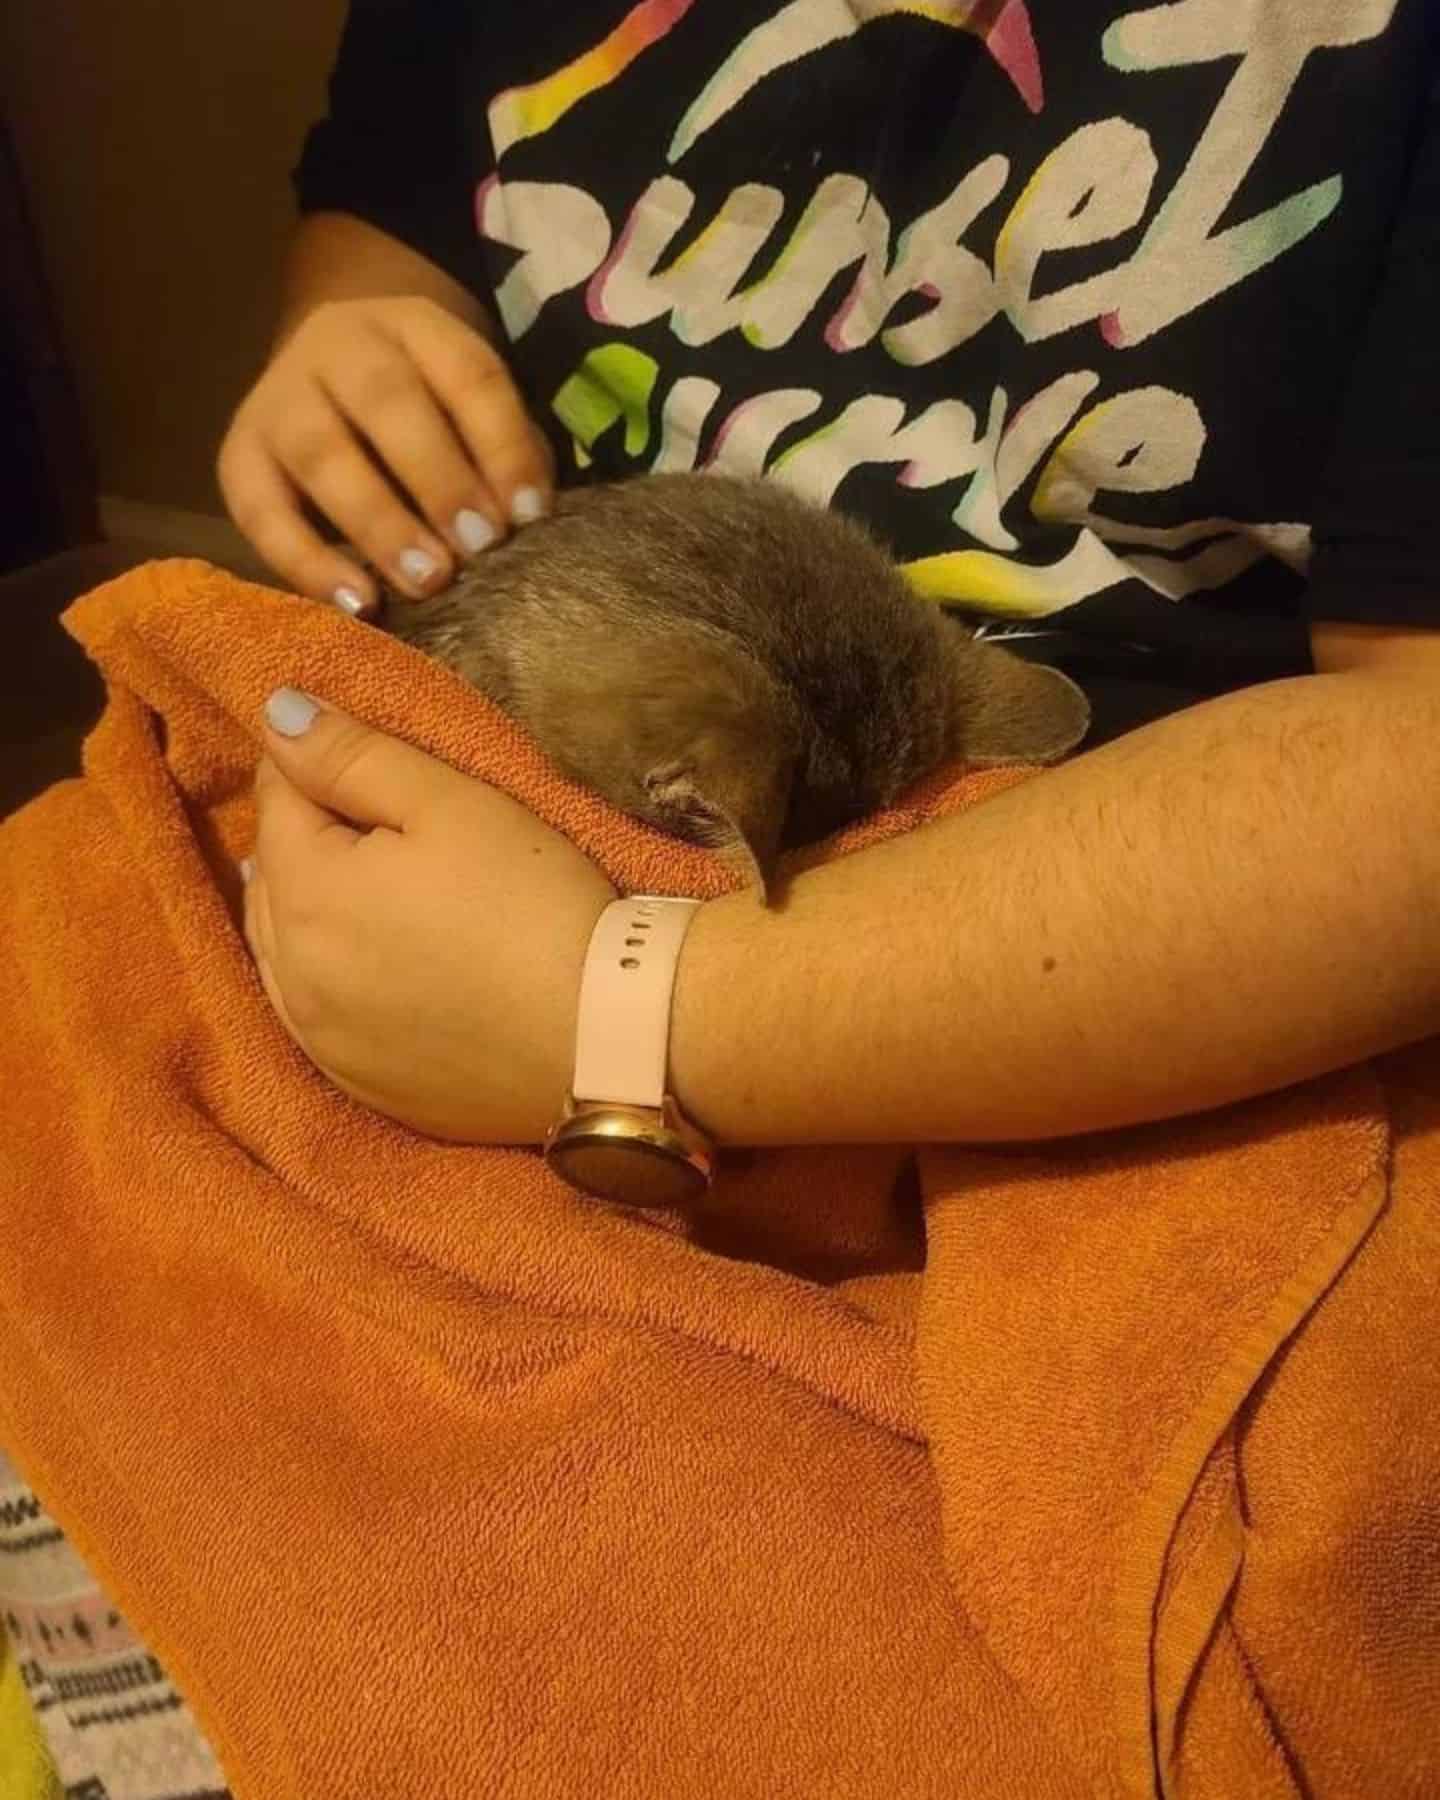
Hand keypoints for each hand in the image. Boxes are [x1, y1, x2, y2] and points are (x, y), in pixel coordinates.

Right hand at [218, 296, 553, 614]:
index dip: (502, 444)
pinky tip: (358, 604)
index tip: (529, 513)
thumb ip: (500, 451)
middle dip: (439, 479)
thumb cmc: (425, 410)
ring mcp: (280, 398)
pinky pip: (261, 511)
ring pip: (320, 452)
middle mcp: (340, 347)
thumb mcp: (469, 407)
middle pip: (387, 400)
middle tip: (479, 546)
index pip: (467, 372)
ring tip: (427, 580)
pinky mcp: (238, 456)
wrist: (328, 376)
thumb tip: (523, 520)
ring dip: (379, 522)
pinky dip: (307, 562)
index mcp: (415, 326)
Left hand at [242, 688, 614, 1142]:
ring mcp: (322, 1042)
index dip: (314, 765)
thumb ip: (353, 755)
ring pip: (283, 954)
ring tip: (366, 890)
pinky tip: (378, 969)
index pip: (278, 801)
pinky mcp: (362, 1087)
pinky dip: (330, 981)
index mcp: (305, 893)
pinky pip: (315, 1020)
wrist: (606, 1040)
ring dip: (308, 913)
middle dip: (306, 841)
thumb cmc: (533, 903)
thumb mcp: (451, 805)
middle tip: (370, 820)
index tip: (360, 755)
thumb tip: (274, 714)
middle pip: (271, 881)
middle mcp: (292, 975)